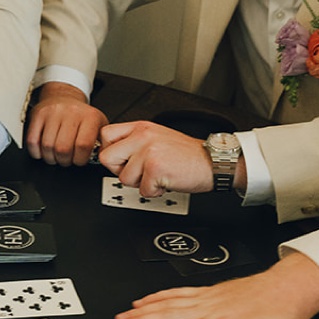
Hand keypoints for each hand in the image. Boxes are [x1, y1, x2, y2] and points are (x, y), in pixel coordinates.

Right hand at [25, 83, 107, 166]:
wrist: (64, 97)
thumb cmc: (82, 116)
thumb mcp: (99, 125)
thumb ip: (102, 142)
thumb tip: (102, 156)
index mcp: (90, 116)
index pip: (83, 146)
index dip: (79, 159)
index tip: (79, 160)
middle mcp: (71, 112)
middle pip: (63, 149)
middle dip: (64, 161)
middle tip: (66, 160)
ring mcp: (53, 112)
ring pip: (47, 146)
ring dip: (50, 158)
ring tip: (56, 156)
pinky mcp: (38, 114)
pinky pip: (32, 140)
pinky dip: (36, 152)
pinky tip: (43, 151)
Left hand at [97, 121, 223, 196]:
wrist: (213, 162)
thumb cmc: (187, 154)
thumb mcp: (157, 137)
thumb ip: (135, 142)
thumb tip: (114, 154)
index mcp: (141, 127)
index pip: (105, 136)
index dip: (111, 152)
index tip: (122, 160)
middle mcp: (142, 136)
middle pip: (107, 158)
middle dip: (121, 171)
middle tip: (140, 171)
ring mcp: (148, 151)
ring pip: (124, 178)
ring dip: (140, 183)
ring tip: (157, 175)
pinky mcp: (155, 168)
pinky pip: (142, 190)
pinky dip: (154, 191)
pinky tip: (165, 181)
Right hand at [112, 252, 318, 318]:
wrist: (289, 288)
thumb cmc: (283, 316)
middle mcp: (210, 311)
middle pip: (166, 316)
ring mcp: (207, 300)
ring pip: (167, 304)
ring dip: (142, 310)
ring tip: (121, 316)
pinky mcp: (208, 293)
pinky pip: (177, 294)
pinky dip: (157, 297)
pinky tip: (144, 301)